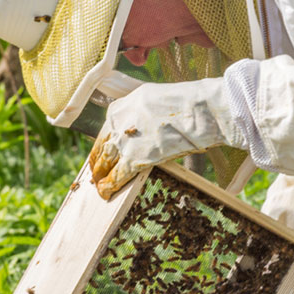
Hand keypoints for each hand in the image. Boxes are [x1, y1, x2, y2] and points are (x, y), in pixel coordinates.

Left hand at [88, 78, 245, 198]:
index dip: (104, 146)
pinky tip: (106, 193)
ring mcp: (124, 141)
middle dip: (98, 163)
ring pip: (104, 162)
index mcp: (120, 107)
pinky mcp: (134, 158)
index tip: (103, 155)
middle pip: (100, 147)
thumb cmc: (185, 104)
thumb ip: (141, 113)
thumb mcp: (153, 99)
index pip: (105, 131)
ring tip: (99, 187)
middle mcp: (116, 123)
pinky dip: (109, 186)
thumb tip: (143, 124)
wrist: (197, 110)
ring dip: (100, 177)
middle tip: (96, 175)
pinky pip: (116, 176)